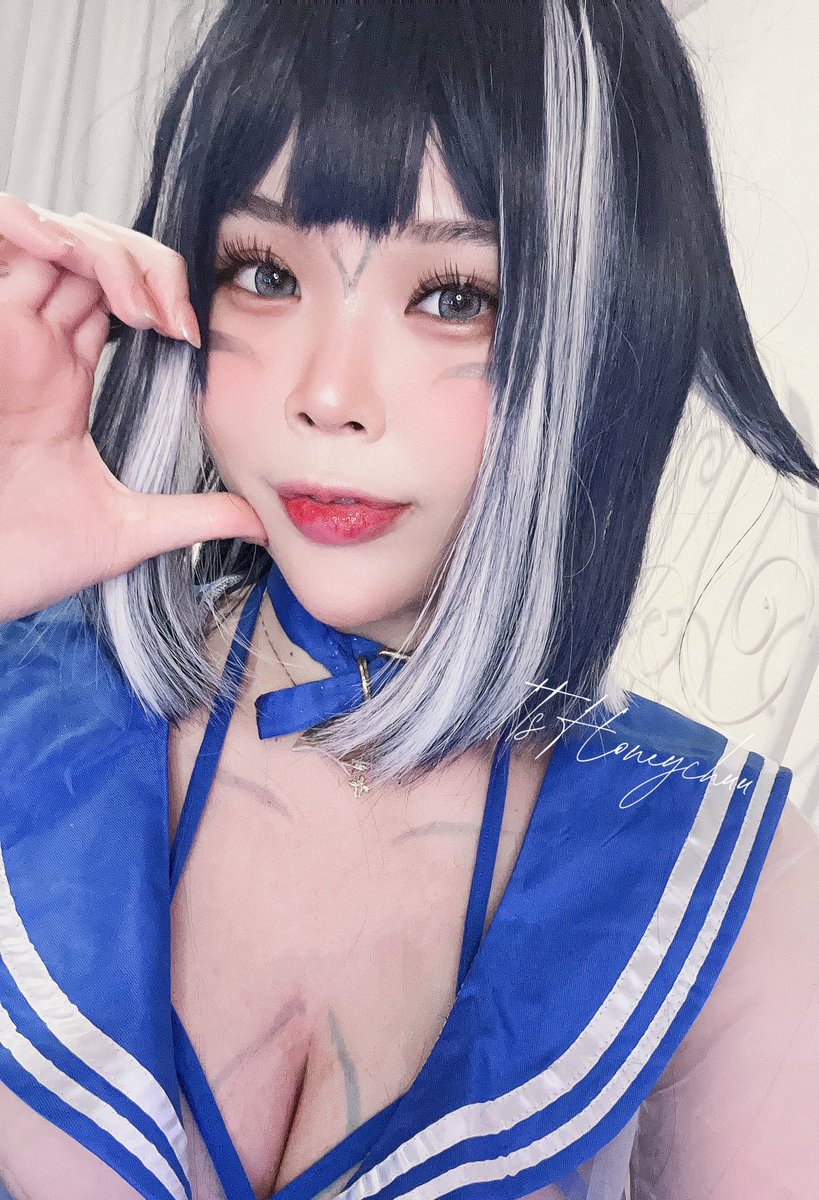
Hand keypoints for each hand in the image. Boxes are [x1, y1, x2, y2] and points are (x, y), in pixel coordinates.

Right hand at [0, 193, 267, 623]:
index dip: (162, 296)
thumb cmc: (27, 557)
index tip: (194, 340)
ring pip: (57, 237)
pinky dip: (40, 229)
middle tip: (177, 322)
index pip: (116, 296)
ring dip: (107, 249)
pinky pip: (3, 237)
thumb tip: (261, 523)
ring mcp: (5, 332)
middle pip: (94, 254)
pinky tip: (77, 259)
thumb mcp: (128, 530)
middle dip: (147, 265)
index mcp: (65, 378)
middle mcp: (34, 344)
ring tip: (141, 304)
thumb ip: (194, 516)